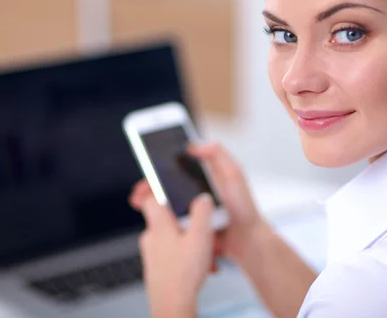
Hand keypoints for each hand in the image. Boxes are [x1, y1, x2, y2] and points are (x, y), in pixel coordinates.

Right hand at [129, 143, 265, 264]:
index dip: (159, 164)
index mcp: (204, 176)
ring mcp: (191, 210)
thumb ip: (217, 155)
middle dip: (148, 185)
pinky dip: (157, 219)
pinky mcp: (189, 227)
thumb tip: (192, 144)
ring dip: (149, 202)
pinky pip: (170, 221)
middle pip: (165, 184)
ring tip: (140, 203)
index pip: (177, 166)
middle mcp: (195, 192)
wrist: (248, 241)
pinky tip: (151, 219)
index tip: (146, 164)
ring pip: (164, 203)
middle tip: (138, 191)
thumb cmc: (244, 207)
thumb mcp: (234, 175)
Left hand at [138, 193, 214, 317]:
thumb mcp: (200, 236)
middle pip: (166, 217)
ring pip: (172, 237)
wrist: (172, 306)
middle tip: (201, 225)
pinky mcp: (157, 268)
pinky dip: (187, 255)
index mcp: (159, 225)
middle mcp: (151, 238)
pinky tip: (202, 265)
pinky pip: (173, 254)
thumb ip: (202, 213)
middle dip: (186, 220)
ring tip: (207, 251)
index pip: (151, 197)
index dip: (159, 188)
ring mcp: (152, 254)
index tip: (167, 184)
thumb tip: (202, 198)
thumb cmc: (183, 275)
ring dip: (190, 240)